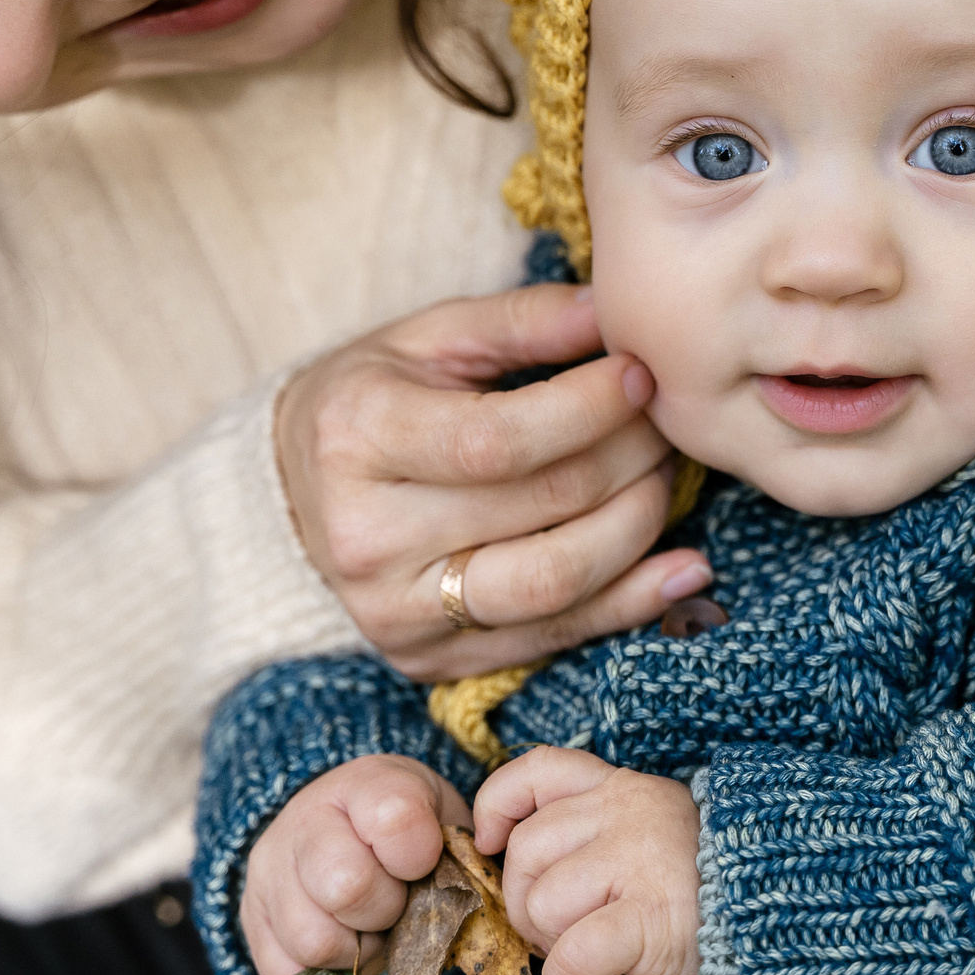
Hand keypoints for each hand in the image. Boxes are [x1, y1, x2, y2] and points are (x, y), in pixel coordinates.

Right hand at [241, 755, 471, 974]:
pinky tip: (342, 943)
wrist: (342, 825)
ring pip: (315, 942)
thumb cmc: (407, 830)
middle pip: (346, 886)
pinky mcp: (251, 920)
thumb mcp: (441, 817)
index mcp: (363, 784)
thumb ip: (459, 852)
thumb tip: (470, 912)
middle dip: (386, 908)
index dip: (419, 856)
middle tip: (395, 902)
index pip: (395, 820)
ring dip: (357, 949)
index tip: (421, 861)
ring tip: (369, 926)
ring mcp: (269, 872)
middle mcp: (303, 821)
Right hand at [275, 284, 711, 680]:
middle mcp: (369, 538)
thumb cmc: (373, 399)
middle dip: (630, 459)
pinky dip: (634, 604)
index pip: (499, 439)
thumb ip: (522, 321)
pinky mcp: (431, 660)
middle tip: (666, 423)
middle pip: (541, 509)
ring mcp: (396, 612)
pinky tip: (686, 569)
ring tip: (667, 478)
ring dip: (639, 529)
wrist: (288, 497)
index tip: (640, 376)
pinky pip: (555, 639)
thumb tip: (617, 314)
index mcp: (359, 439)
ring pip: (557, 585)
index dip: (589, 410)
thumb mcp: (428, 338)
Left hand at [474, 746, 703, 974]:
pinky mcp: (653, 918)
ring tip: (590, 951)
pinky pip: (574, 953)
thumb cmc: (704, 895)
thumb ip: (591, 834)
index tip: (492, 843)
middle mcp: (631, 812)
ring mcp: (643, 860)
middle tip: (561, 932)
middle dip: (526, 904)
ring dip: (553, 942)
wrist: (784, 931)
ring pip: (543, 901)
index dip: (497, 804)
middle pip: (526, 851)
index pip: (538, 770)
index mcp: (626, 789)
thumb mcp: (647, 840)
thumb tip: (508, 860)